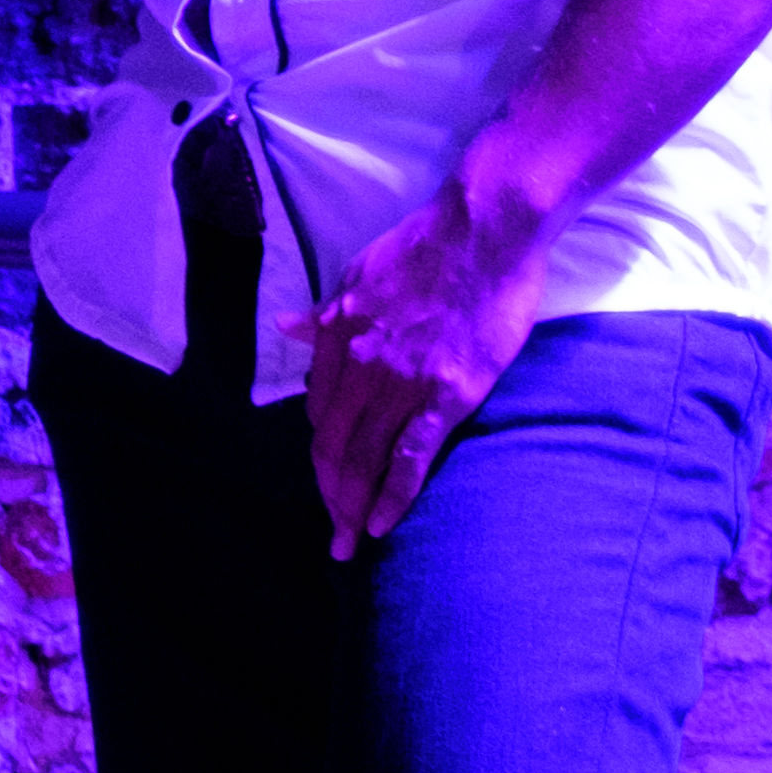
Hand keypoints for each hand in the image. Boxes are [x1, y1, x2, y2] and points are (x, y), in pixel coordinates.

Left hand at [296, 179, 557, 555]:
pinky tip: (381, 524)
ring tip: (349, 543)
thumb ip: (326, 312)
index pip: (319, 411)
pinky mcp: (447, 395)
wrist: (484, 229)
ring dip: (351, 507)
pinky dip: (392, 496)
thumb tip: (287, 327)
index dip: (322, 450)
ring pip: (365, 459)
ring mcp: (402, 382)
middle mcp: (361, 365)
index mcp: (338, 335)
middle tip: (331, 534)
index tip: (330, 475)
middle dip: (328, 495)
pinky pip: (411, 457)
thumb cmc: (428, 245)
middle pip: (332, 446)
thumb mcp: (357, 272)